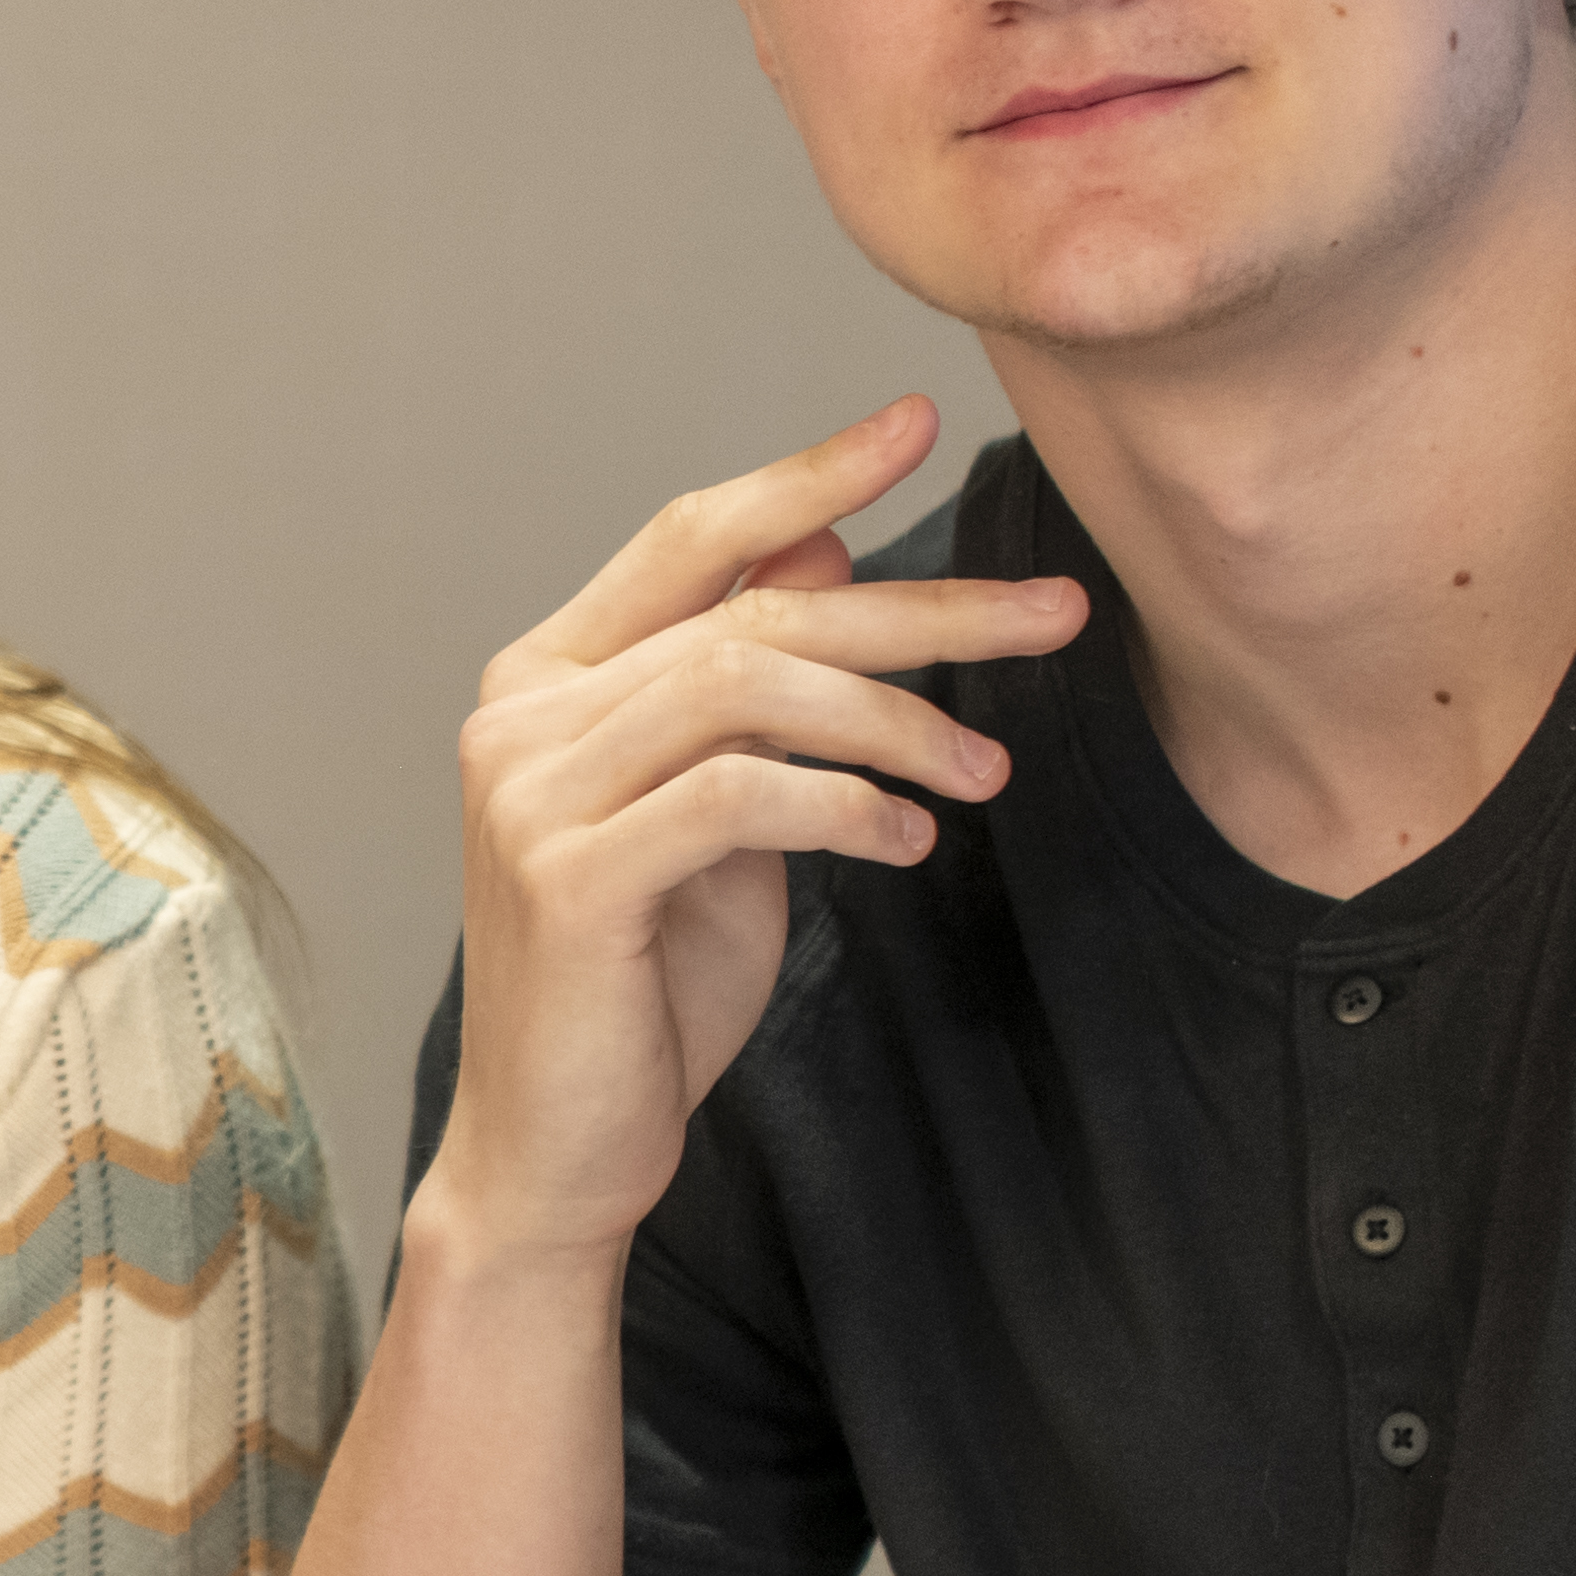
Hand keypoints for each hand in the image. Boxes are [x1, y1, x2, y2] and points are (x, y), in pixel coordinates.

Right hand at [421, 403, 1086, 1271]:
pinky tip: (907, 839)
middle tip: (1055, 613)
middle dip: (922, 607)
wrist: (557, 1154)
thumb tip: (823, 550)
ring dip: (898, 719)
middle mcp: (520, 718)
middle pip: (752, 610)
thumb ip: (750, 688)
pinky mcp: (567, 874)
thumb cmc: (643, 989)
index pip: (689, 538)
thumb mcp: (722, 816)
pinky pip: (740, 793)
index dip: (804, 473)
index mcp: (546, 683)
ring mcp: (530, 792)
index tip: (916, 421)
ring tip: (988, 769)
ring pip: (750, 685)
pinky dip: (846, 804)